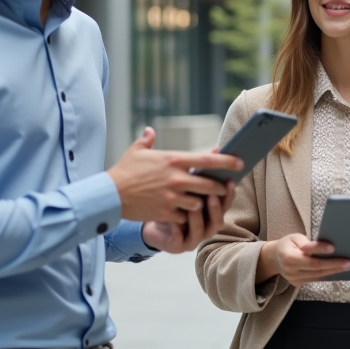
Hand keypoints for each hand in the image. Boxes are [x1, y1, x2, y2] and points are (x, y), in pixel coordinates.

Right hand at [107, 127, 242, 221]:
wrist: (110, 195)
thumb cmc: (124, 171)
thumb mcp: (135, 152)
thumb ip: (147, 140)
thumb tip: (149, 131)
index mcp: (174, 160)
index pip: (207, 159)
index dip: (227, 161)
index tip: (239, 162)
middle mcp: (177, 178)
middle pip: (211, 185)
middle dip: (220, 187)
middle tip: (224, 187)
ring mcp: (173, 197)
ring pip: (200, 203)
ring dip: (203, 203)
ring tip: (204, 201)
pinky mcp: (167, 213)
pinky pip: (186, 217)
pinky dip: (188, 216)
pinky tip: (185, 214)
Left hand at [140, 178, 235, 253]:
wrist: (149, 221)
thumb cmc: (171, 201)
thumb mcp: (186, 185)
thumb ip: (200, 171)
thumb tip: (216, 149)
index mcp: (210, 211)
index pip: (225, 202)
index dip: (229, 193)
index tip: (230, 180)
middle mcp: (205, 226)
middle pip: (219, 219)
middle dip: (218, 207)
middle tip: (214, 193)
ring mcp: (193, 238)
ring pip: (202, 230)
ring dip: (200, 218)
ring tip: (196, 206)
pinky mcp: (177, 245)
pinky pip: (181, 239)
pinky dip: (179, 229)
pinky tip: (174, 220)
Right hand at [257, 234, 349, 285]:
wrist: (275, 258)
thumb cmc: (288, 244)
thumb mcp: (295, 237)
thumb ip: (306, 243)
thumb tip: (323, 246)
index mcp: (288, 256)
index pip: (308, 254)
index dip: (321, 250)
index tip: (333, 247)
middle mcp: (290, 269)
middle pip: (316, 267)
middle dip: (333, 264)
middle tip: (348, 262)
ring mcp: (293, 278)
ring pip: (317, 275)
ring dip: (333, 271)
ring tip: (346, 266)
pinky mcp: (297, 283)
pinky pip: (314, 279)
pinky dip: (326, 274)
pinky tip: (337, 270)